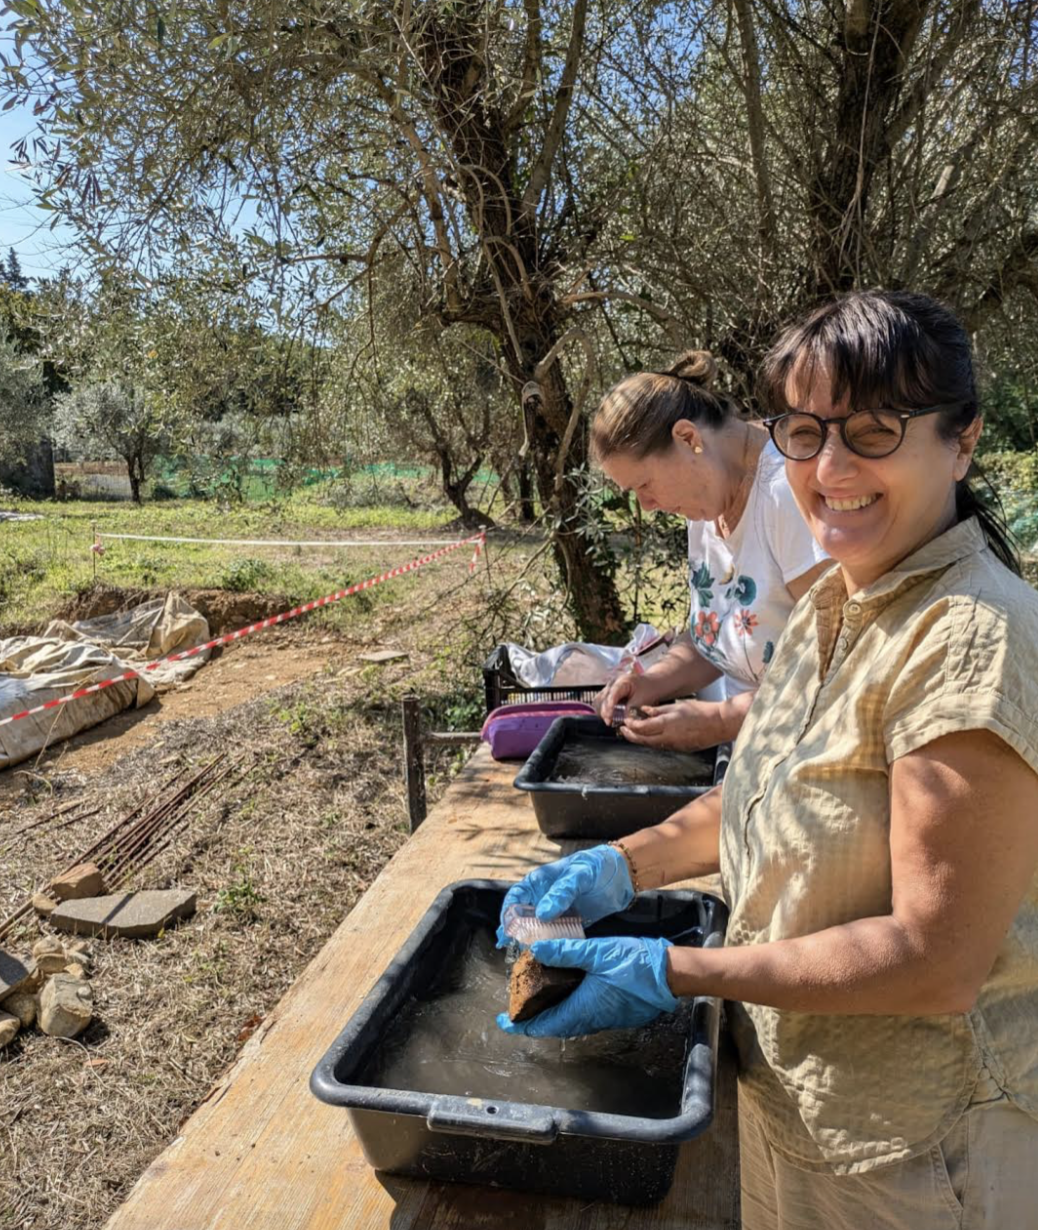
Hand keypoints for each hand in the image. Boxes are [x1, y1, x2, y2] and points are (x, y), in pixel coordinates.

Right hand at [496, 845, 633, 946]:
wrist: (622, 875)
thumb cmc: (596, 866)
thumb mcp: (579, 875)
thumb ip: (561, 893)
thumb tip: (541, 914)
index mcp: (539, 881)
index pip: (515, 897)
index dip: (507, 914)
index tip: (506, 930)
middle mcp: (543, 898)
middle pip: (521, 916)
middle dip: (513, 932)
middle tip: (508, 948)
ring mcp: (556, 912)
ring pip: (536, 929)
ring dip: (529, 941)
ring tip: (521, 957)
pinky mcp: (568, 924)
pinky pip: (554, 936)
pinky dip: (549, 946)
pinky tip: (545, 958)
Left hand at [496, 936, 678, 1036]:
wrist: (670, 975)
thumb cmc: (635, 964)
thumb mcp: (596, 952)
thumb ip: (566, 952)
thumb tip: (537, 950)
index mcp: (583, 1008)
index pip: (544, 1024)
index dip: (522, 1025)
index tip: (504, 1023)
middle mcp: (592, 1019)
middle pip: (555, 1025)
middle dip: (533, 1018)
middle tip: (517, 1005)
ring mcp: (605, 1018)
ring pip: (570, 1021)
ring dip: (552, 1012)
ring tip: (538, 996)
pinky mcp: (615, 1012)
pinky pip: (584, 1015)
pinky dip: (569, 1006)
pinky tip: (567, 989)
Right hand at [594, 671, 649, 725]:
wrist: (652, 684)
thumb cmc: (649, 689)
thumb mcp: (642, 700)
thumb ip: (631, 709)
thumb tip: (622, 719)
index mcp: (623, 681)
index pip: (612, 694)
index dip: (609, 706)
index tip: (609, 717)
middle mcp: (613, 683)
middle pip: (603, 697)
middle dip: (605, 711)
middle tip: (609, 722)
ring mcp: (611, 687)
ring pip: (600, 700)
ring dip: (603, 711)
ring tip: (609, 721)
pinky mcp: (610, 693)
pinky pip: (602, 701)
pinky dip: (604, 710)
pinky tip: (608, 717)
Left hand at [620, 699, 723, 750]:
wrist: (718, 724)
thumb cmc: (701, 711)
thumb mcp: (677, 706)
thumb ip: (658, 710)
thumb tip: (644, 710)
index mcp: (666, 724)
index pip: (642, 727)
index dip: (631, 725)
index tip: (626, 721)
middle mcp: (668, 737)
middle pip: (643, 739)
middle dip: (631, 735)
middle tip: (623, 730)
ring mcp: (674, 745)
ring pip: (652, 744)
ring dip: (641, 739)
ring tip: (634, 733)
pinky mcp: (680, 749)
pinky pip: (662, 746)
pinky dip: (653, 741)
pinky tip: (651, 736)